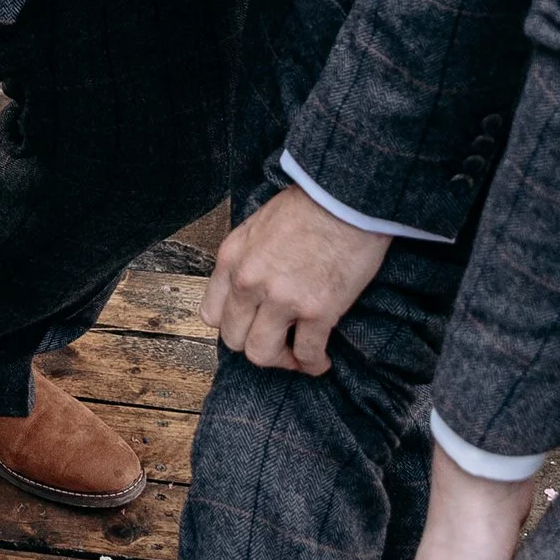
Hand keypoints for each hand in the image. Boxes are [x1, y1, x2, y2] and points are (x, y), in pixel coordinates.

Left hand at [203, 184, 390, 376]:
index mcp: (232, 259)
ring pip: (263, 354)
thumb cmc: (310, 204)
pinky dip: (313, 363)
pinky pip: (306, 354)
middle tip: (277, 343)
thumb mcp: (258, 225)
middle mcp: (249, 282)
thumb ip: (248, 258)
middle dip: (255, 345)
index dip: (233, 325)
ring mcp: (281, 298)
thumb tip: (252, 286)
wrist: (346, 196)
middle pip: (234, 339)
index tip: (250, 326)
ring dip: (281, 361)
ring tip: (297, 356)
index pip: (212, 313)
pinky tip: (321, 360)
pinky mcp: (316, 311)